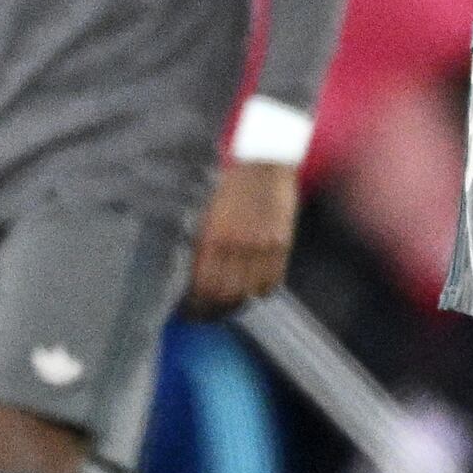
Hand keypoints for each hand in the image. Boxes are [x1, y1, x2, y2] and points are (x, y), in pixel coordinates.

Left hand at [189, 158, 299, 313]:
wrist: (263, 158)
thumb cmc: (228, 181)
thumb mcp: (205, 210)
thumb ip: (200, 242)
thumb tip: (192, 274)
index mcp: (213, 236)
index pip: (203, 287)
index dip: (196, 305)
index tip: (190, 310)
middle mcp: (238, 245)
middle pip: (225, 295)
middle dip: (213, 309)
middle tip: (206, 313)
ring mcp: (262, 245)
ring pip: (249, 292)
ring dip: (237, 302)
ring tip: (228, 304)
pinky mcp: (282, 242)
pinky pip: (272, 281)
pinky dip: (261, 291)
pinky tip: (252, 289)